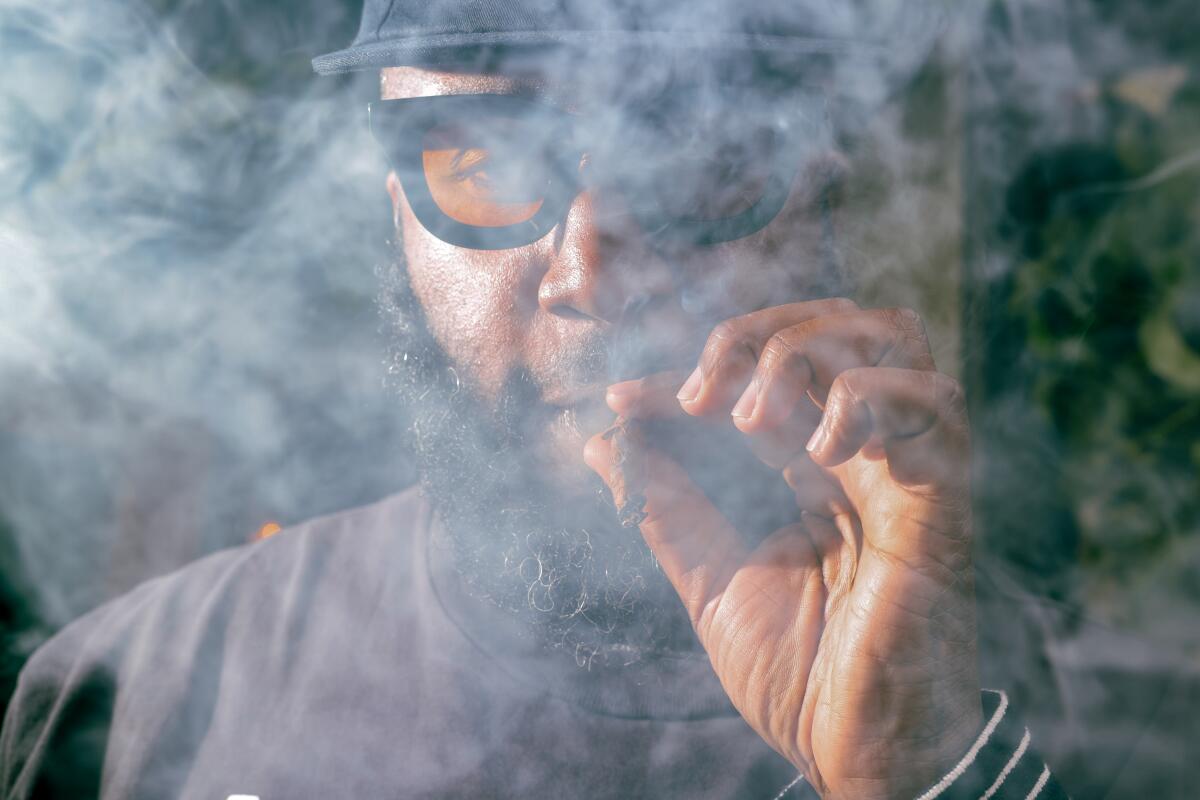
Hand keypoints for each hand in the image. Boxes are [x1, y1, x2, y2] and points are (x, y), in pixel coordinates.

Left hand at [584, 298, 981, 799]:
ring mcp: (907, 470)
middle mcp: (865, 455)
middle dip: (757, 334)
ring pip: (891, 338)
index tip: (623, 401)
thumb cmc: (794, 677)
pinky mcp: (943, 501)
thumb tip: (602, 441)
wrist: (851, 754)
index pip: (762, 376)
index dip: (693, 370)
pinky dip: (871, 397)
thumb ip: (663, 505)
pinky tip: (820, 443)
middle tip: (698, 392)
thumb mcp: (709, 577)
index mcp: (813, 469)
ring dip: (809, 351)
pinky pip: (935, 407)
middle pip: (837, 327)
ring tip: (751, 414)